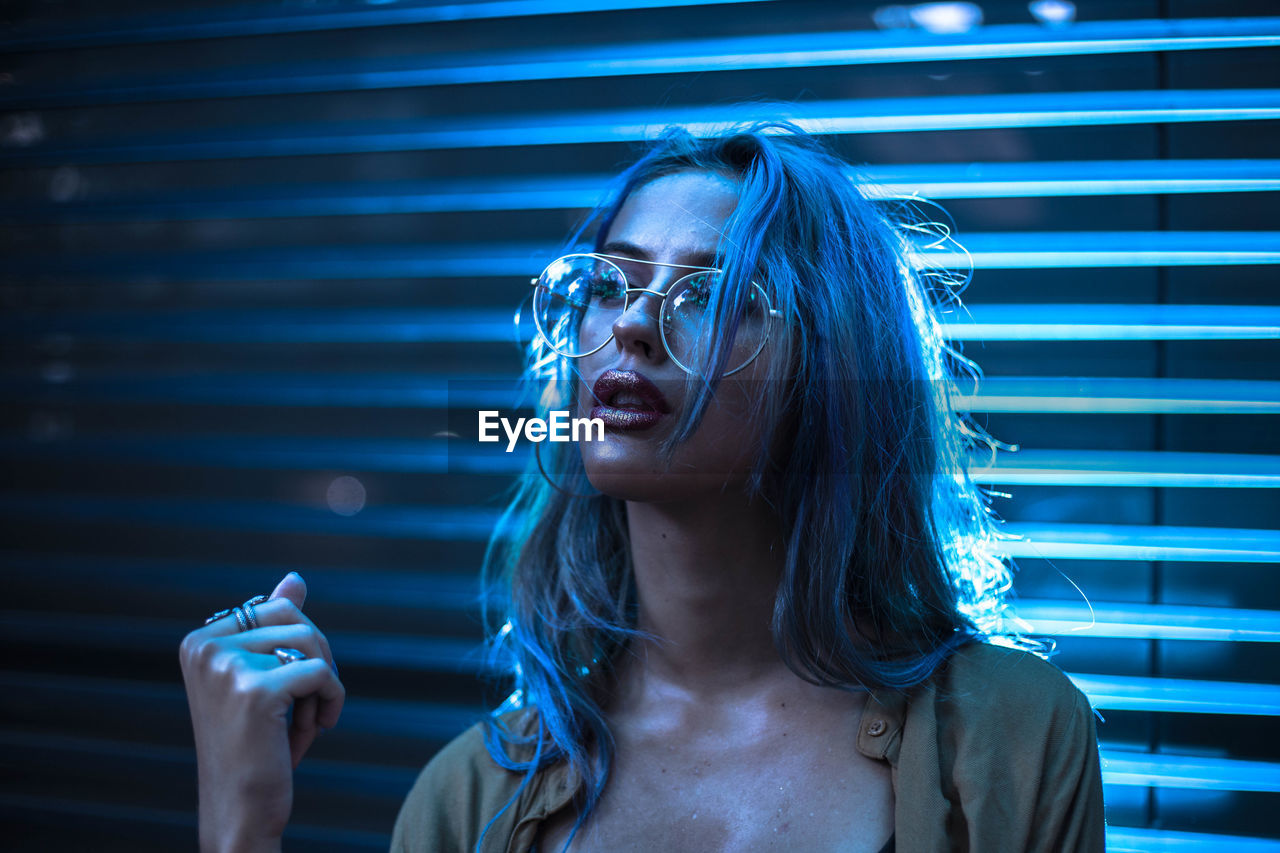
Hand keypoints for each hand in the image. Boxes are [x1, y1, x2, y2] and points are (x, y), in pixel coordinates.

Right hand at [179, 573, 344, 852]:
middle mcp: (204, 648)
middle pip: (296, 618)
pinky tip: (318, 729)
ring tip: (309, 720)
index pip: (275, 608)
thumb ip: (274, 627)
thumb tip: (296, 579)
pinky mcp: (255, 691)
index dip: (298, 647)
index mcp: (198, 641)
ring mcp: (226, 667)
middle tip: (311, 703)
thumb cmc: (252, 748)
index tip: (289, 689)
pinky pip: (322, 671)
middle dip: (316, 658)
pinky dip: (333, 699)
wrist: (239, 811)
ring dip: (324, 683)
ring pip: (311, 642)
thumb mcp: (261, 679)